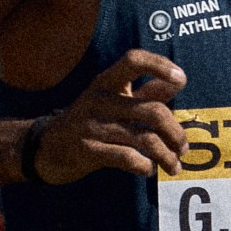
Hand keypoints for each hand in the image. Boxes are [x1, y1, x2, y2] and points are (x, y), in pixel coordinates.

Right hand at [29, 49, 187, 182]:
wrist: (47, 147)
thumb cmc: (91, 120)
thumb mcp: (114, 100)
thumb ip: (146, 92)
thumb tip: (178, 80)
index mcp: (106, 82)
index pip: (133, 60)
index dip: (159, 64)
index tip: (181, 77)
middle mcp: (99, 99)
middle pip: (153, 111)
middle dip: (176, 133)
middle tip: (183, 148)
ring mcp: (92, 125)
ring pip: (146, 139)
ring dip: (167, 156)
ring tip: (174, 166)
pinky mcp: (88, 150)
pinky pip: (128, 158)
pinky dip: (145, 166)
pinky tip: (148, 170)